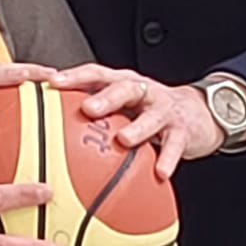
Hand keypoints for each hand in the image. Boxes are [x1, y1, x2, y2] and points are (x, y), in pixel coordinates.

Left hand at [50, 63, 221, 178]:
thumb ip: (95, 113)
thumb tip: (48, 127)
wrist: (197, 114)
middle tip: (88, 108)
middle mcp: (144, 92)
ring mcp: (163, 110)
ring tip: (124, 140)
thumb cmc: (148, 111)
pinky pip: (175, 145)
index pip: (97, 74)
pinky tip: (159, 172)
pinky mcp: (182, 130)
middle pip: (124, 88)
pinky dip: (167, 158)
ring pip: (151, 116)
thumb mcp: (123, 106)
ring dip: (137, 127)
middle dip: (106, 98)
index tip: (53, 82)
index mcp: (123, 84)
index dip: (75, 76)